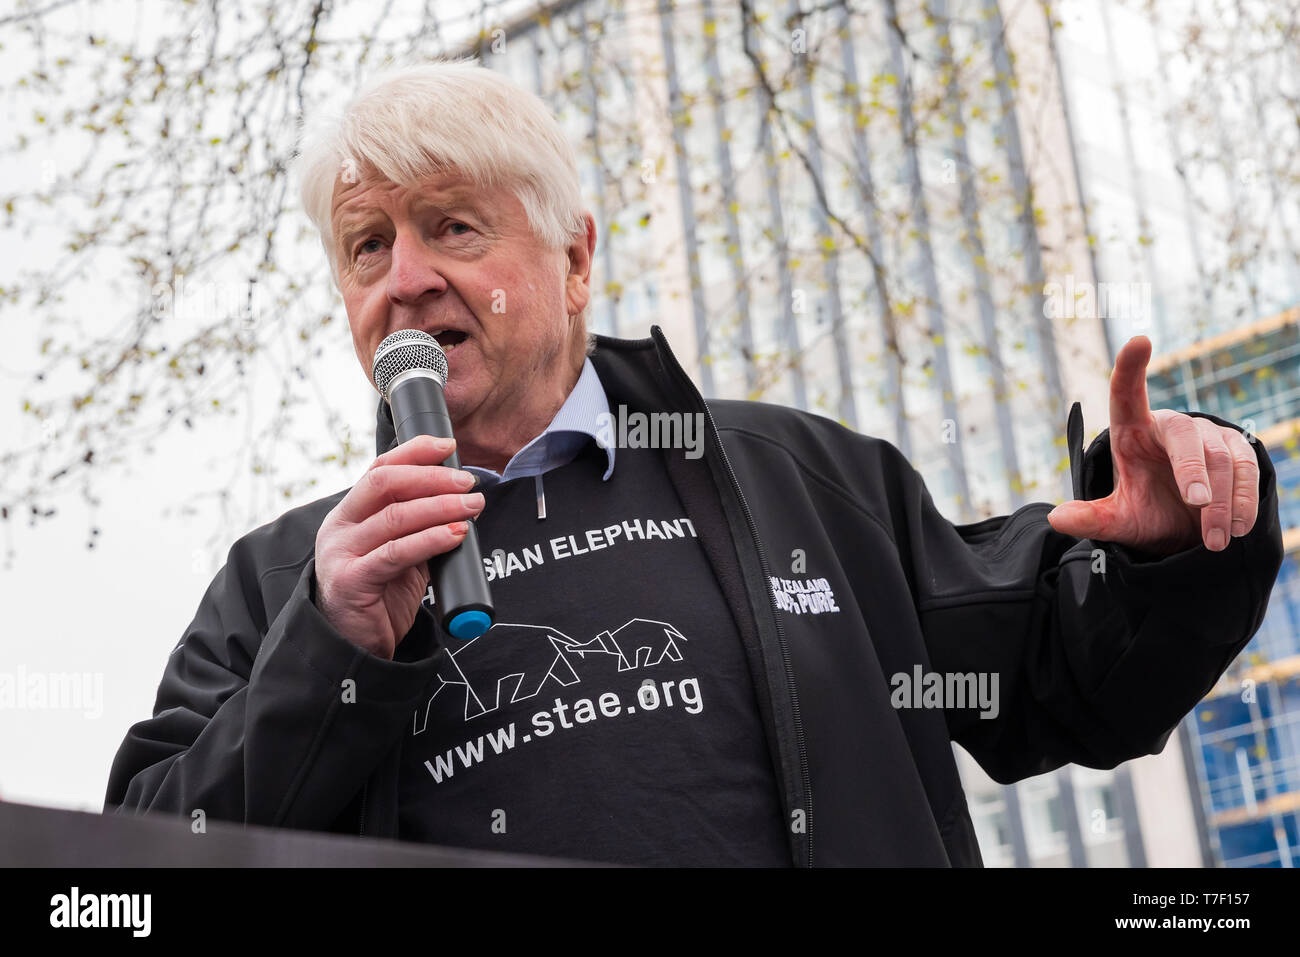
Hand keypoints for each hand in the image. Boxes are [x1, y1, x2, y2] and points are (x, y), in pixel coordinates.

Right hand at [314, 435, 485, 658]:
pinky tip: (456, 535)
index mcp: (350, 513)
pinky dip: (431, 539)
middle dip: (432, 477)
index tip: (448, 445)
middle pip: (385, 483)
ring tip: (473, 506)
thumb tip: (459, 495)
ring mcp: (342, 553)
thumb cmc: (381, 595)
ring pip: (395, 516)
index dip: (415, 452)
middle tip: (468, 482)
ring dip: (441, 507)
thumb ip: (417, 524)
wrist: (355, 647)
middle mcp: (340, 527)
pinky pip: (397, 552)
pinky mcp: (352, 581)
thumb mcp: (399, 551)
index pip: (380, 468)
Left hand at [1046, 335, 1260, 556]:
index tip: (1139, 341)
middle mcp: (1169, 426)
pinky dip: (1244, 499)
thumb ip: (1092, 519)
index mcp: (1131, 432)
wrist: (1186, 530)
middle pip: (1184, 434)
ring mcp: (1206, 434)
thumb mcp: (1119, 520)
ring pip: (1221, 457)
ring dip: (1222, 501)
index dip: (1130, 368)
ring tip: (1214, 540)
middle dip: (1193, 470)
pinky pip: (1247, 467)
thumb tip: (1056, 519)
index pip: (1126, 394)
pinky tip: (1237, 529)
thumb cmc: (1147, 514)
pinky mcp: (1238, 448)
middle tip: (1197, 504)